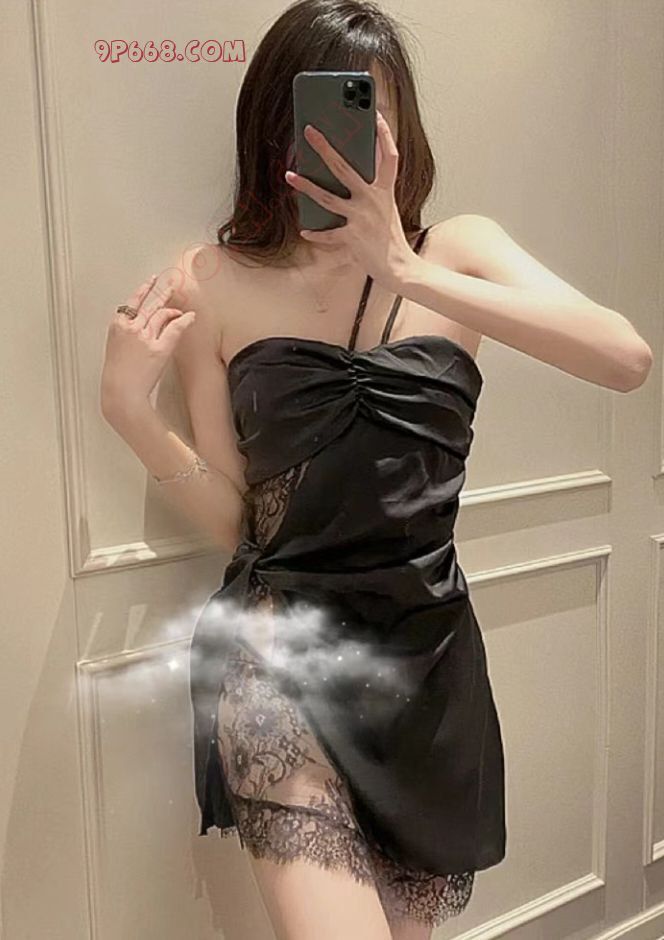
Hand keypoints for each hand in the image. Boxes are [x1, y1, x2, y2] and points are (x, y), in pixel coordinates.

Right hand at [100, 274, 194, 420]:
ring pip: (162, 315)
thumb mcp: (116, 351)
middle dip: (162, 294)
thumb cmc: (117, 376)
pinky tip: (190, 317)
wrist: (121, 392)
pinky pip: (174, 329)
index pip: (132, 303)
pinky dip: (184, 321)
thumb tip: (138, 330)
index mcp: (117, 327)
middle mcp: (132, 327)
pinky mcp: (160, 348)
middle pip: (150, 306)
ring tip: (181, 306)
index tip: (149, 282)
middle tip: (171, 285)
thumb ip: (126, 337)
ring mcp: (146, 337)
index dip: (143, 290)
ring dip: (173, 309)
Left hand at [284, 110, 417, 291]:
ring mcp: (361, 219)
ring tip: (289, 176)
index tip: (376, 114)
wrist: (400, 268)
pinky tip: (304, 229)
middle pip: (344, 168)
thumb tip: (356, 172)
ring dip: (306, 186)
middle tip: (309, 131)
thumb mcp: (387, 208)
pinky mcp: (352, 238)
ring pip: (327, 198)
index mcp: (385, 190)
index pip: (389, 156)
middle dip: (324, 148)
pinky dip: (316, 233)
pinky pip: (328, 234)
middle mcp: (372, 200)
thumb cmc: (389, 238)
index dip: (385, 134)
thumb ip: (374, 189)